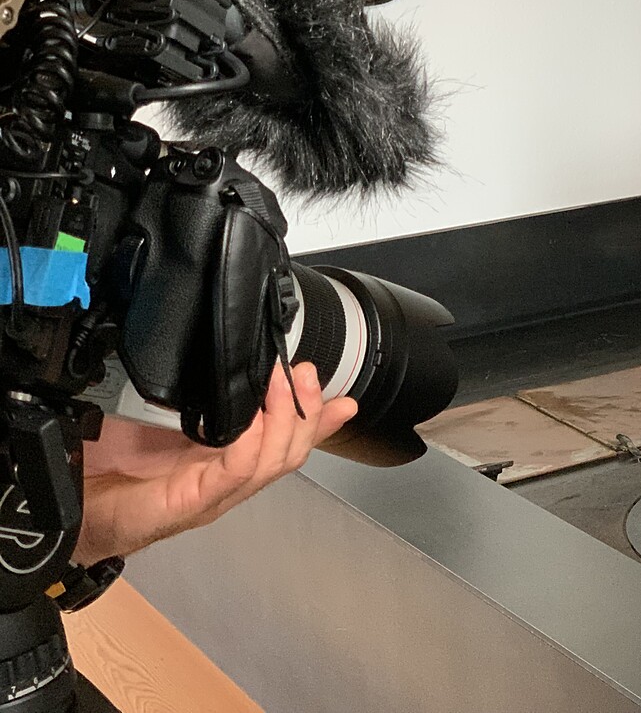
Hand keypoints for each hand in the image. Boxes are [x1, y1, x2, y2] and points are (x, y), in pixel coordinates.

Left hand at [74, 362, 356, 563]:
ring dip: (284, 421)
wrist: (64, 507)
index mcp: (226, 463)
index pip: (289, 443)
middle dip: (306, 411)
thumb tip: (239, 369)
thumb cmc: (107, 470)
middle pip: (290, 453)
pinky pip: (234, 474)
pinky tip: (253, 422)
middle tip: (304, 374)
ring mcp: (211, 497)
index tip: (340, 396)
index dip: (320, 421)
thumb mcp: (165, 421)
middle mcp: (226, 484)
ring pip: (272, 464)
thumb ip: (208, 400)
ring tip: (283, 384)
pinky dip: (251, 445)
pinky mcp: (188, 503)